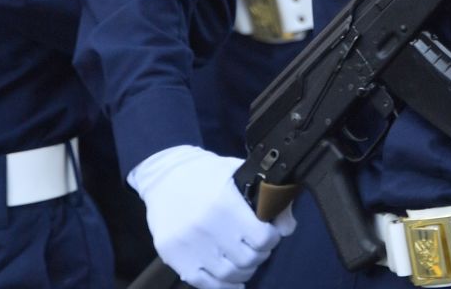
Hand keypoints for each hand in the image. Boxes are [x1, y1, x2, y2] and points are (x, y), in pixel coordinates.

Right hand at [130, 146, 292, 287]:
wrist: (162, 176)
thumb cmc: (203, 172)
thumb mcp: (237, 173)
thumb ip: (266, 196)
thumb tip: (288, 226)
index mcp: (225, 204)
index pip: (262, 238)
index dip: (272, 238)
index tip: (270, 233)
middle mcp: (207, 228)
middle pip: (247, 259)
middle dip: (259, 255)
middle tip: (257, 247)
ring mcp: (189, 246)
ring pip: (229, 274)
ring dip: (243, 271)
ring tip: (244, 261)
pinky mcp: (175, 257)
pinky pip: (204, 283)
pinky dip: (222, 286)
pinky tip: (231, 280)